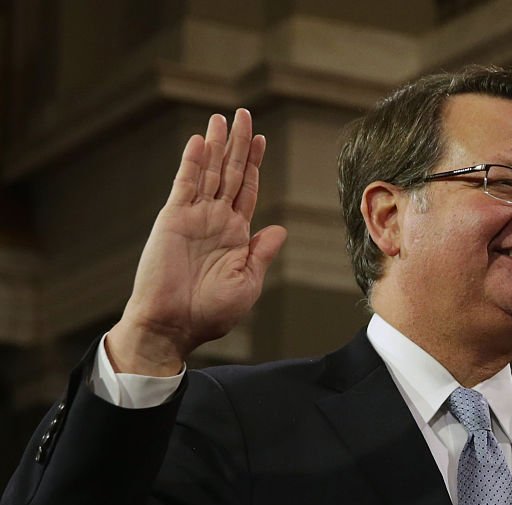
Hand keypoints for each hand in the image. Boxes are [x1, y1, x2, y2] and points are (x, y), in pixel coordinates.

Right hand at [107, 108, 286, 373]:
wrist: (173, 325)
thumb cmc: (210, 313)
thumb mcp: (246, 284)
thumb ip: (260, 254)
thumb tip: (280, 229)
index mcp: (235, 237)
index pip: (246, 191)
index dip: (253, 165)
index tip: (261, 140)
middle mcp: (215, 222)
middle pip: (229, 173)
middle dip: (238, 145)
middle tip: (245, 114)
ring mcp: (193, 218)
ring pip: (208, 173)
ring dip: (216, 145)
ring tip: (222, 118)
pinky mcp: (173, 219)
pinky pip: (185, 184)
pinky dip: (193, 162)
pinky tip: (200, 141)